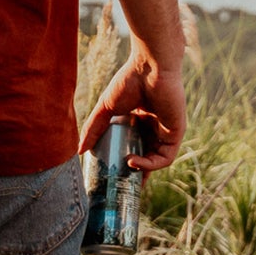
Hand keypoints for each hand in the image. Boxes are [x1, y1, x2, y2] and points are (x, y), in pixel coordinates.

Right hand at [78, 49, 184, 171]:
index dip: (126, 165)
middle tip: (119, 187)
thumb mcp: (106, 109)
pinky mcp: (177, 131)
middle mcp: (156, 127)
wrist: (150, 66)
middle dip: (135, 176)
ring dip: (141, 171)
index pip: (136, 148)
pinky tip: (133, 161)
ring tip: (123, 170)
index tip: (112, 178)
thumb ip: (94, 129)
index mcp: (142, 120)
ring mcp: (167, 130)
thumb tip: (79, 151)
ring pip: (157, 161)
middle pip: (148, 158)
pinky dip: (150, 164)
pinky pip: (166, 157)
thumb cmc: (130, 80)